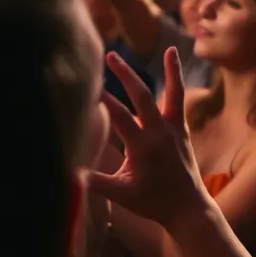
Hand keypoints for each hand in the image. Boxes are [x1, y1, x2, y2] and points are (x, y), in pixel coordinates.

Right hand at [90, 49, 208, 233]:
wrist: (187, 207)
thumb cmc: (152, 202)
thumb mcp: (121, 194)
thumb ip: (95, 182)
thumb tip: (68, 175)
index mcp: (144, 146)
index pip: (119, 117)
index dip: (103, 100)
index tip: (87, 86)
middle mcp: (161, 132)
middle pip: (142, 96)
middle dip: (125, 74)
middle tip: (109, 55)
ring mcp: (173, 129)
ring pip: (172, 93)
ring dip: (170, 70)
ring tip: (168, 49)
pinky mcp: (180, 128)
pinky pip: (178, 100)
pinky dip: (175, 81)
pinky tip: (174, 62)